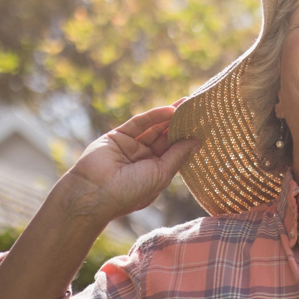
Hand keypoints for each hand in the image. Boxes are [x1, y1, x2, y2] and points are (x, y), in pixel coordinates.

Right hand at [60, 101, 198, 224]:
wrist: (93, 193)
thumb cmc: (130, 191)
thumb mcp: (161, 174)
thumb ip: (177, 156)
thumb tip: (196, 142)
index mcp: (154, 173)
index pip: (174, 152)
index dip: (187, 140)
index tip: (204, 128)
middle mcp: (143, 160)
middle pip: (165, 138)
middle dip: (180, 125)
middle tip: (198, 110)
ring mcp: (130, 147)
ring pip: (153, 128)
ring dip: (169, 117)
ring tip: (188, 105)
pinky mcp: (117, 136)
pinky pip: (138, 123)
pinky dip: (154, 116)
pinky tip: (169, 110)